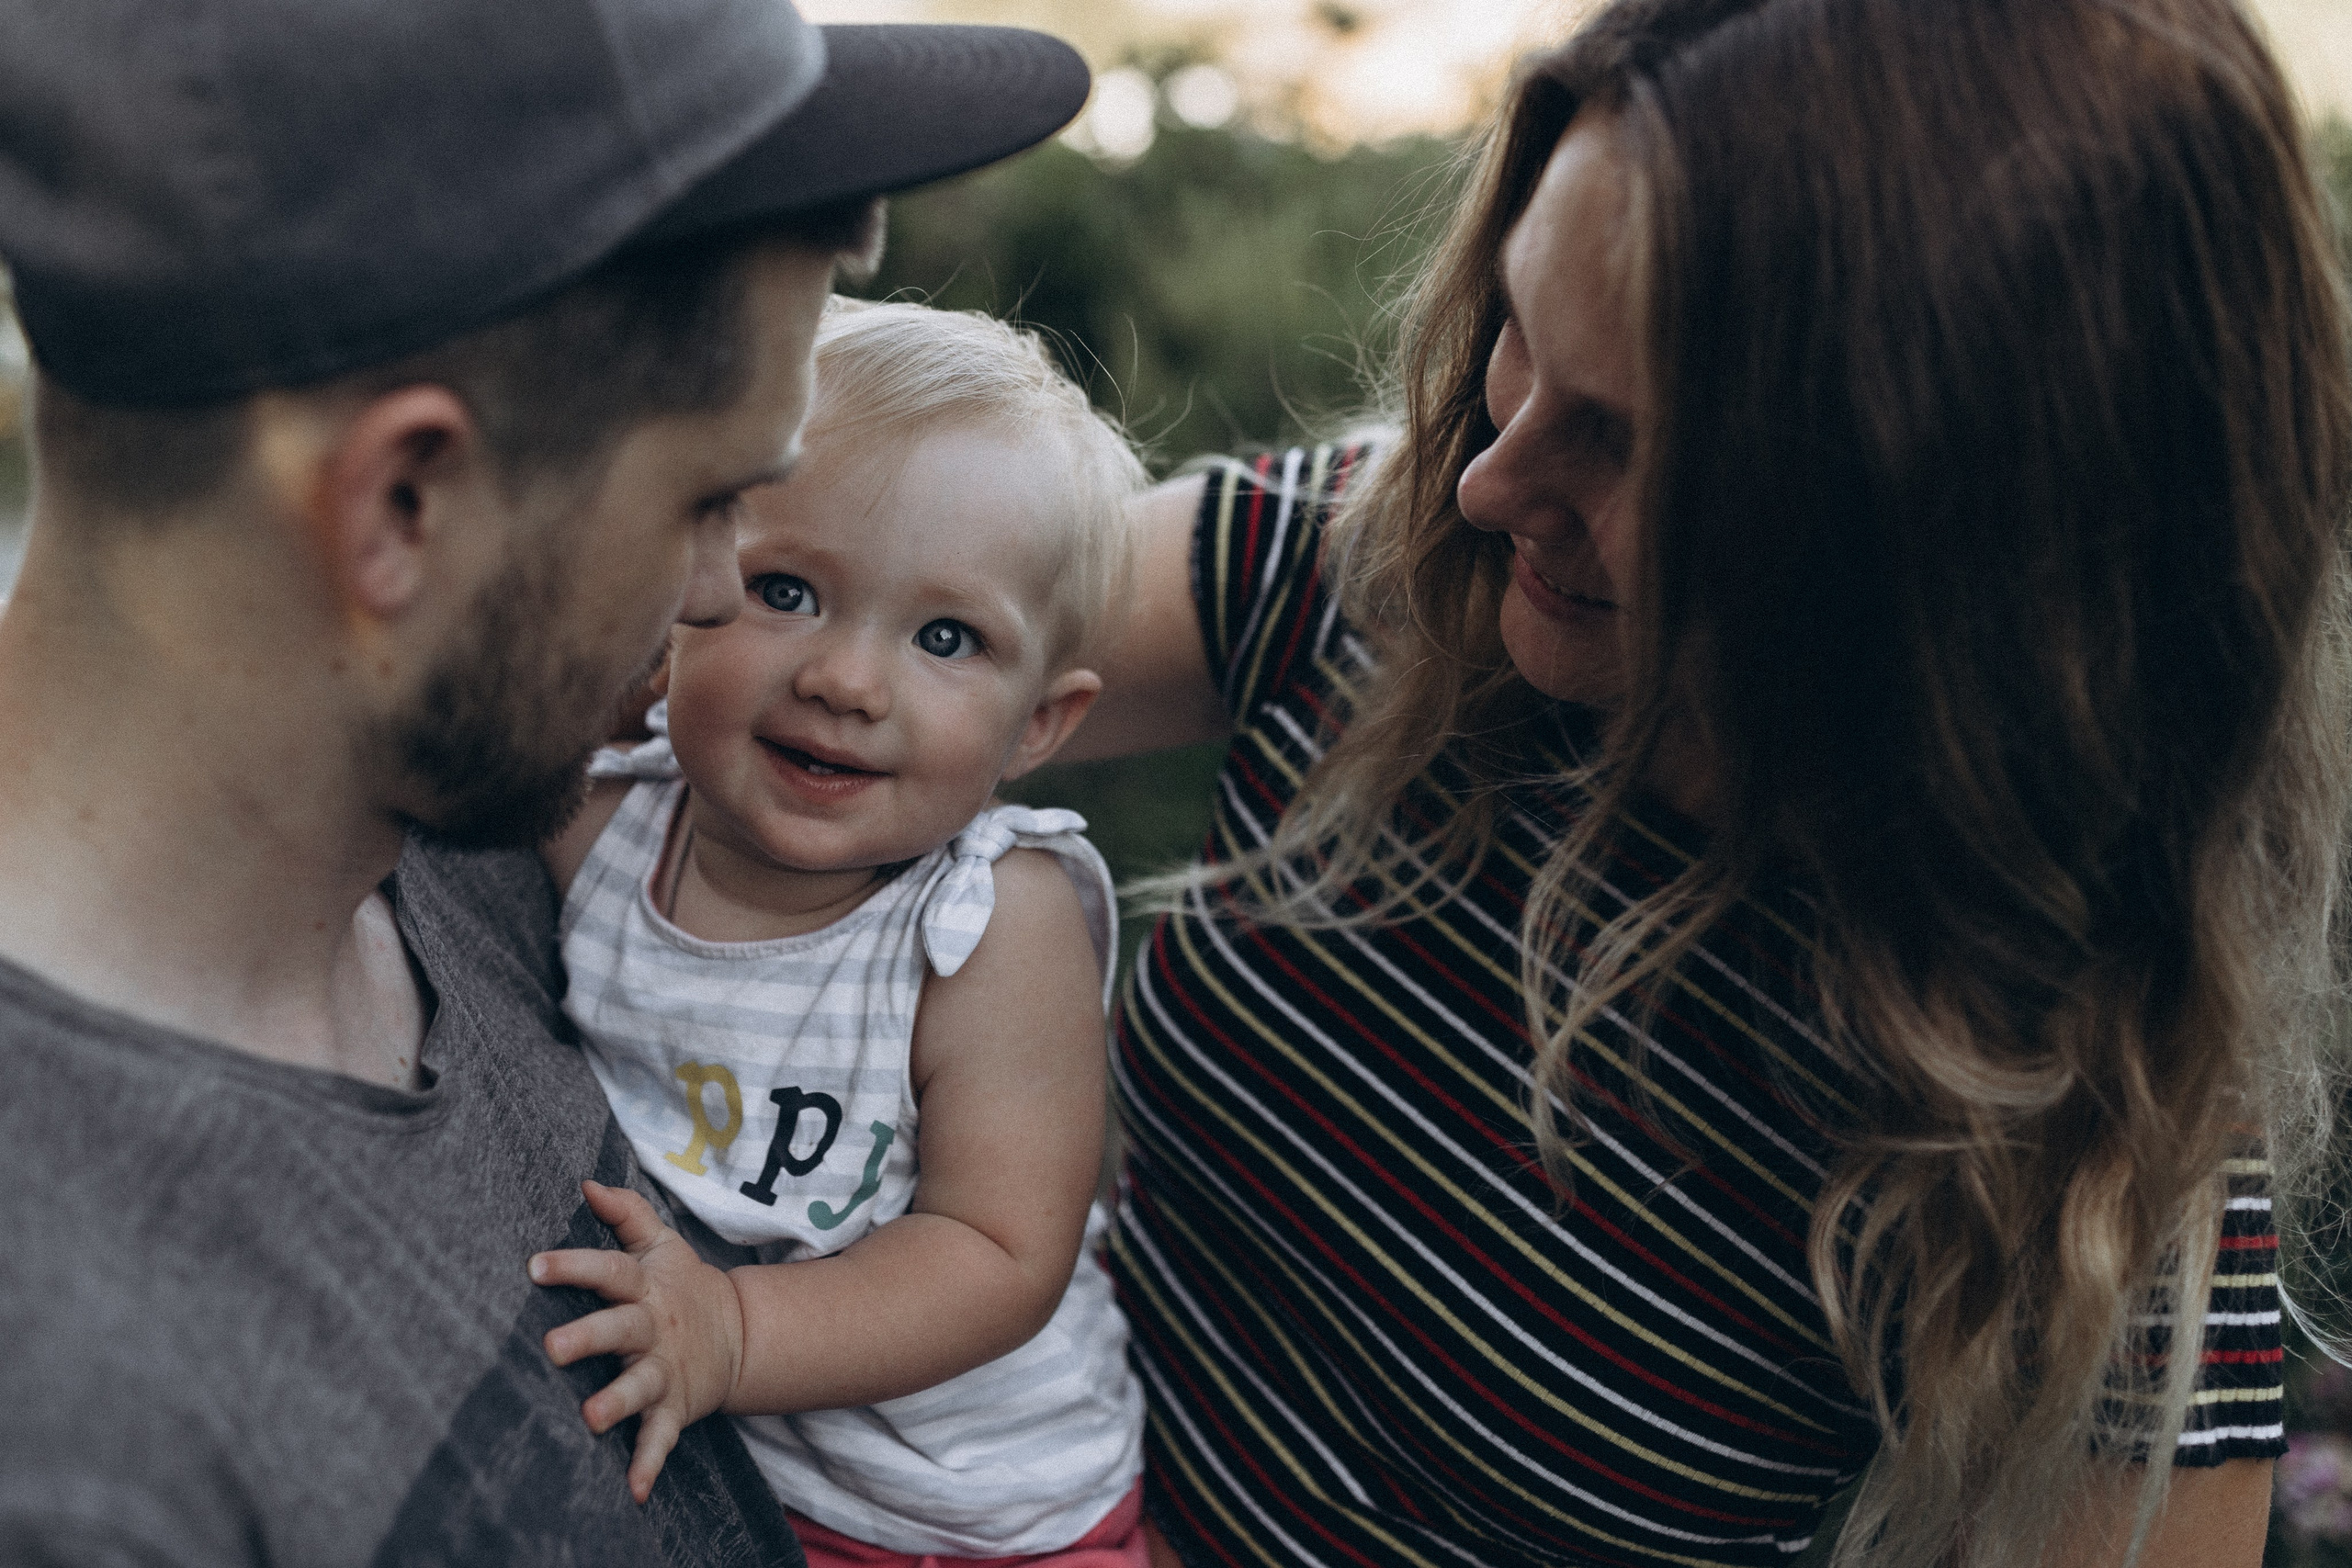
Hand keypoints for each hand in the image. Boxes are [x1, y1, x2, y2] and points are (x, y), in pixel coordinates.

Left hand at [529, 1180, 745, 1502]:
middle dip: (587, 1337)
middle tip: (551, 1347)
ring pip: (639, 1387)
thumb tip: (586, 1183)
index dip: (574, 1266)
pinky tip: (633, 1490)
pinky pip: (661, 1438)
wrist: (740, 1335)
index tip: (534, 1266)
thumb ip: (626, 1214)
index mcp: (645, 1288)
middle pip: (619, 1329)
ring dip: (615, 1403)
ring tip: (589, 1418)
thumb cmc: (683, 1286)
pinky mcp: (676, 1407)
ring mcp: (666, 1370)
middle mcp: (654, 1328)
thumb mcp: (663, 1245)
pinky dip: (648, 1464)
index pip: (608, 1270)